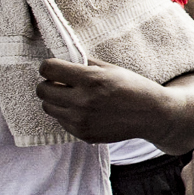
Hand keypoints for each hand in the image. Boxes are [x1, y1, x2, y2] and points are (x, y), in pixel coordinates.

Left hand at [36, 58, 163, 142]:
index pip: (48, 69)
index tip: (54, 68)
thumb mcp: (111, 68)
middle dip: (49, 84)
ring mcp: (82, 120)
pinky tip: (83, 110)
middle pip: (42, 90)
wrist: (151, 114)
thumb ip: (84, 64)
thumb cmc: (133, 87)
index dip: (48, 66)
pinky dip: (67, 114)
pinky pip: (61, 121)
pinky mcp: (83, 134)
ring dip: (56, 100)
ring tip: (71, 97)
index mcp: (91, 79)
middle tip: (61, 83)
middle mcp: (83, 101)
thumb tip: (62, 60)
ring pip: (48, 107)